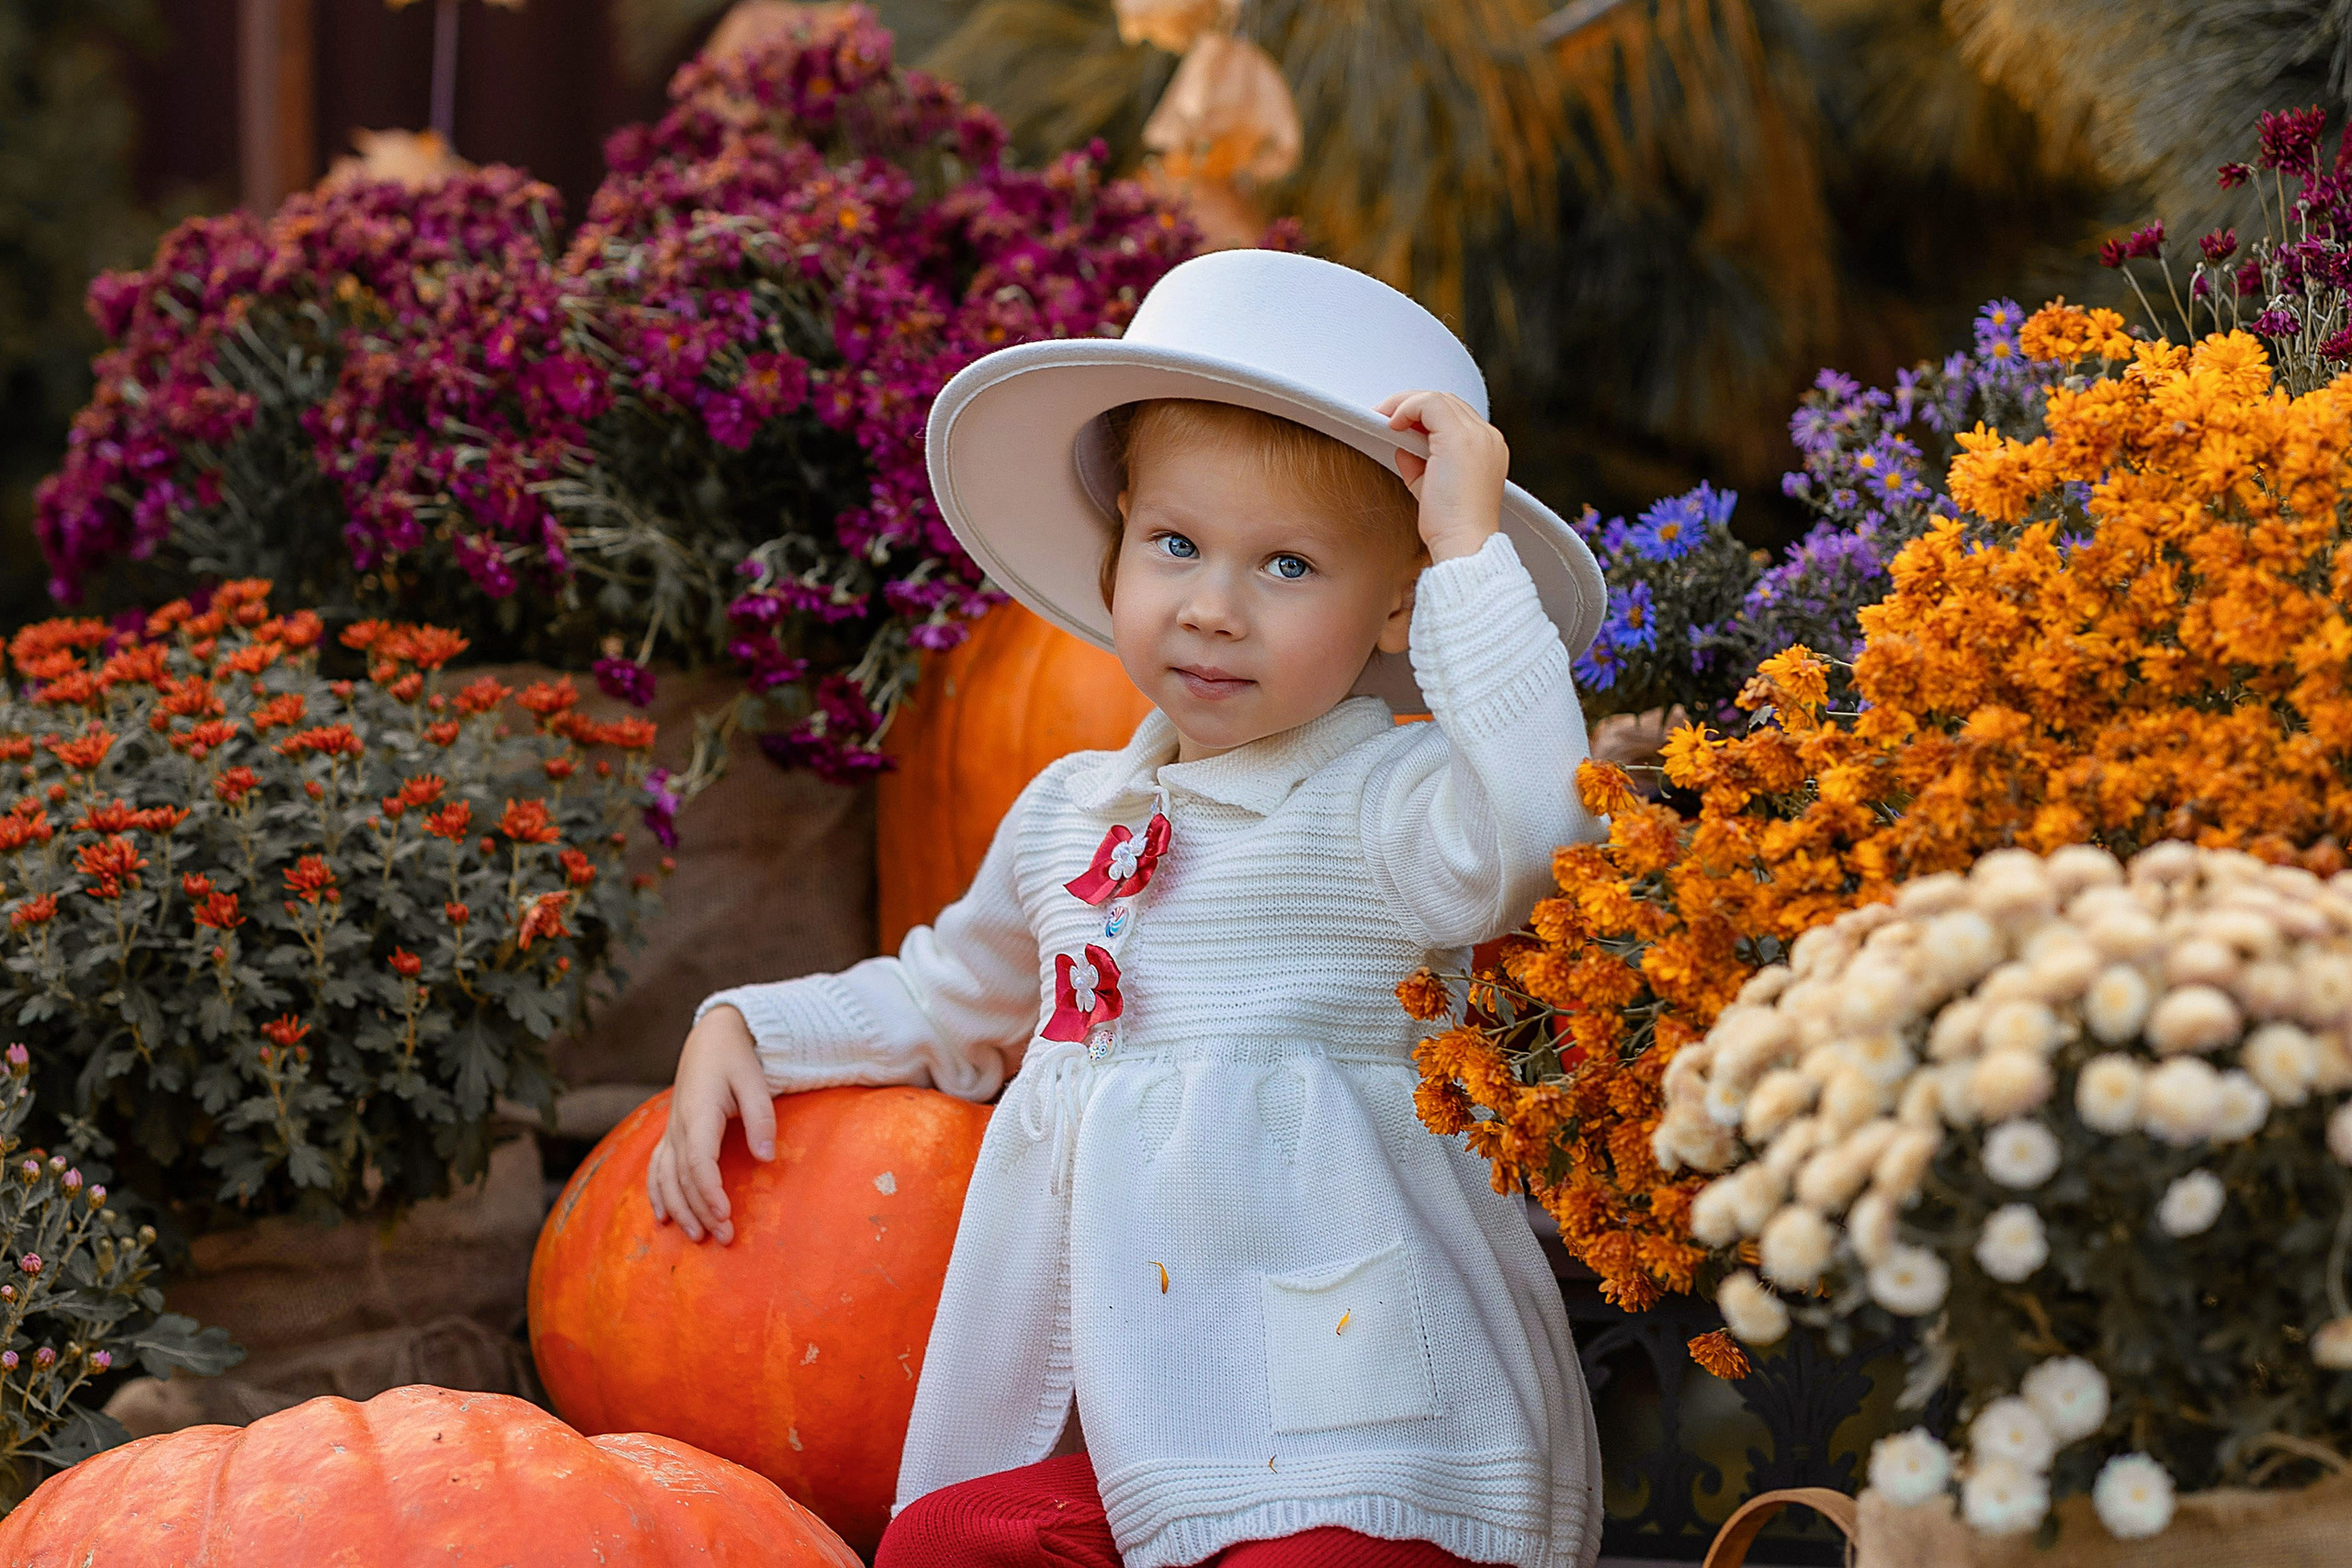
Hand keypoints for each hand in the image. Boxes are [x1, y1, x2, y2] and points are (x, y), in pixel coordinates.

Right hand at [646, 1004, 775, 1244]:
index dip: (709, 1192)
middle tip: (723, 1238)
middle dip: (701, 1210)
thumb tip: (766, 1158)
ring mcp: (671, 1129)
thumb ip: (761, 1119)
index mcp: (699, 1112)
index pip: (698, 1162)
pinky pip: (656, 1167)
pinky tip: (663, 1217)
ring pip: (665, 1177)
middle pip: (683, 1177)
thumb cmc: (737, 1057)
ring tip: (697, 1235)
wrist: (712, 1035)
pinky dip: (657, 1193)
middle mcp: (678, 1124)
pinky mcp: (671, 1132)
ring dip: (679, 1209)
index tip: (725, 1216)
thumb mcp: (755, 1081)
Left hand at [1374, 390, 1507, 562]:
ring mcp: (1477, 435)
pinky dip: (1406, 408)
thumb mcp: (1431, 486)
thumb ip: (1420, 462)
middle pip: (1447, 402)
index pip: (1455, 415)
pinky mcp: (1459, 439)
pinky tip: (1392, 424)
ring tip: (1385, 419)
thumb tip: (1402, 447)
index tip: (1398, 427)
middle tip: (1385, 418)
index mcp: (1487, 448)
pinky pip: (1429, 404)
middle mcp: (1487, 437)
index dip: (1423, 416)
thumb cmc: (1450, 526)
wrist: (1463, 544)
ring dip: (1406, 404)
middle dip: (1412, 405)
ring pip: (1438, 398)